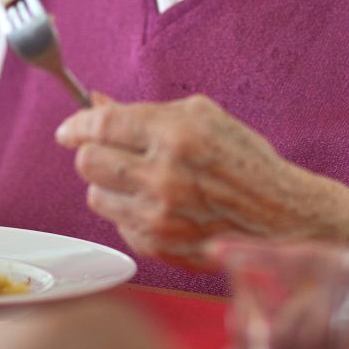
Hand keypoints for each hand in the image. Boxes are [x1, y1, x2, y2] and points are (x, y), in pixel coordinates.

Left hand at [55, 94, 348, 269]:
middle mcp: (162, 177)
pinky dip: (128, 211)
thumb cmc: (245, 159)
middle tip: (112, 151)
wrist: (279, 215)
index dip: (77, 124)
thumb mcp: (202, 116)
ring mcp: (157, 216)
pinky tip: (157, 204)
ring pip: (95, 195)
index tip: (70, 128)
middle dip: (94, 151)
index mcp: (175, 135)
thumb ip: (145, 110)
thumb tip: (97, 102)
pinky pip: (117, 223)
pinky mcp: (157, 245)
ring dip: (110, 184)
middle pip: (88, 161)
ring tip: (140, 179)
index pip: (101, 125)